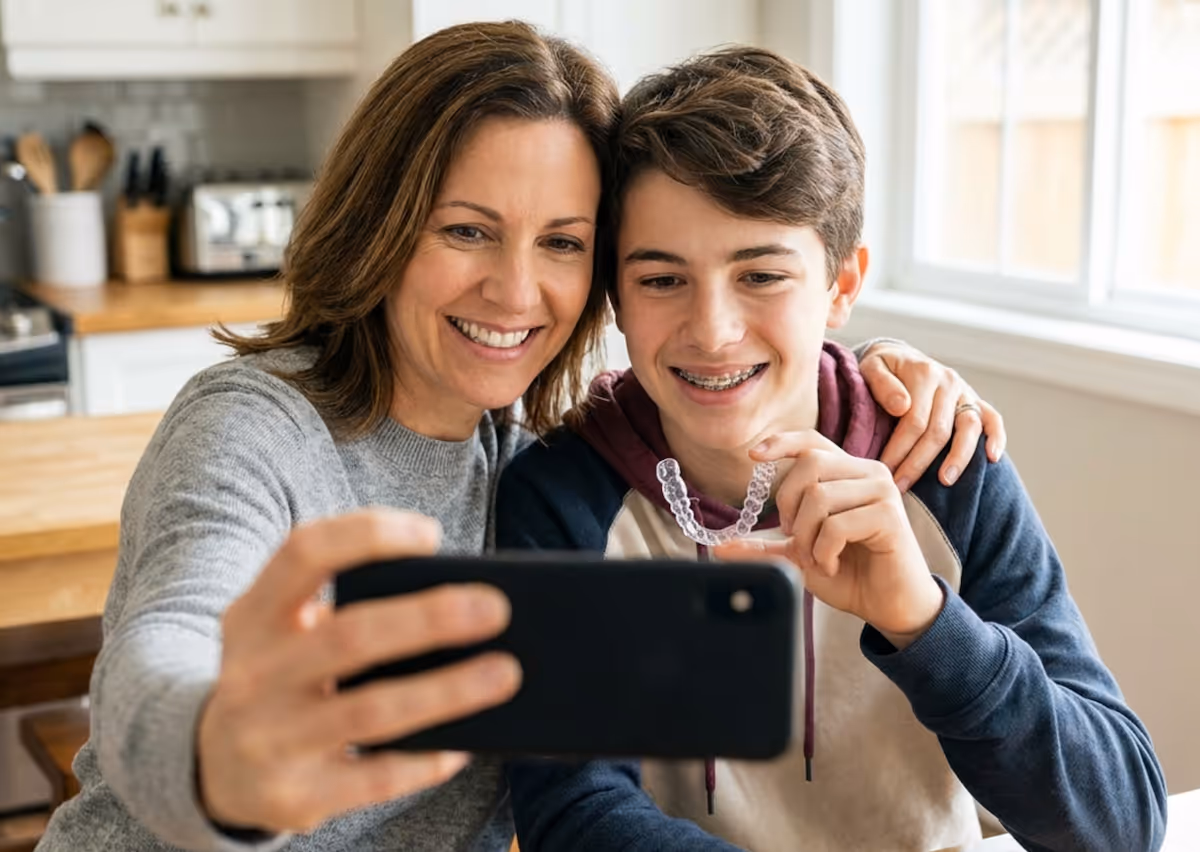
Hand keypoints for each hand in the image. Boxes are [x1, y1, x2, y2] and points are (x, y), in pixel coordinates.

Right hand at [197, 509, 520, 834]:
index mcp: (252, 615)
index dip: (370, 536)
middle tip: (497, 608)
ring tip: (506, 673)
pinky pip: (374, 777)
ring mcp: (268, 739)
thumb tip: (461, 605)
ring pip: (371, 710)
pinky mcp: (291, 796)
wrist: (208, 767)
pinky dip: (426, 759)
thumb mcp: (284, 633)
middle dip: (429, 618)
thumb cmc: (281, 677)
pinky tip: (467, 744)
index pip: (304, 552)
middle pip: (350, 635)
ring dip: (448, 690)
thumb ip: (346, 609)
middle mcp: (252, 674)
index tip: (432, 535)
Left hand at [719, 432, 944, 646]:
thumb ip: (765, 547)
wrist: (889, 606)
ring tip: (815, 558)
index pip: (813, 442)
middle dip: (789, 507)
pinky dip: (823, 551)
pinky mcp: (889, 516)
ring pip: (819, 497)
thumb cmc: (850, 573)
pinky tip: (831, 564)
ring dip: (806, 536)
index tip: (753, 455)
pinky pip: (837, 525)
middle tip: (796, 539)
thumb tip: (721, 547)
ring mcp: (882, 491)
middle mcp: (869, 473)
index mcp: (848, 473)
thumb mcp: (799, 556)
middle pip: (809, 466)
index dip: (782, 443)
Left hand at [858, 341, 1006, 490]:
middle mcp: (948, 382)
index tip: (884, 471)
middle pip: (938, 430)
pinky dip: (997, 438)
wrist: (900, 356)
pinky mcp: (975, 400)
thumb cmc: (882, 368)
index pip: (914, 420)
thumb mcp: (871, 366)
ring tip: (945, 481)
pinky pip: (993, 419)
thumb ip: (882, 384)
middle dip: (918, 462)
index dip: (899, 449)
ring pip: (968, 428)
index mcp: (923, 373)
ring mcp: (965, 392)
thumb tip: (902, 406)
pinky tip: (992, 459)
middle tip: (900, 486)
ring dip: (958, 457)